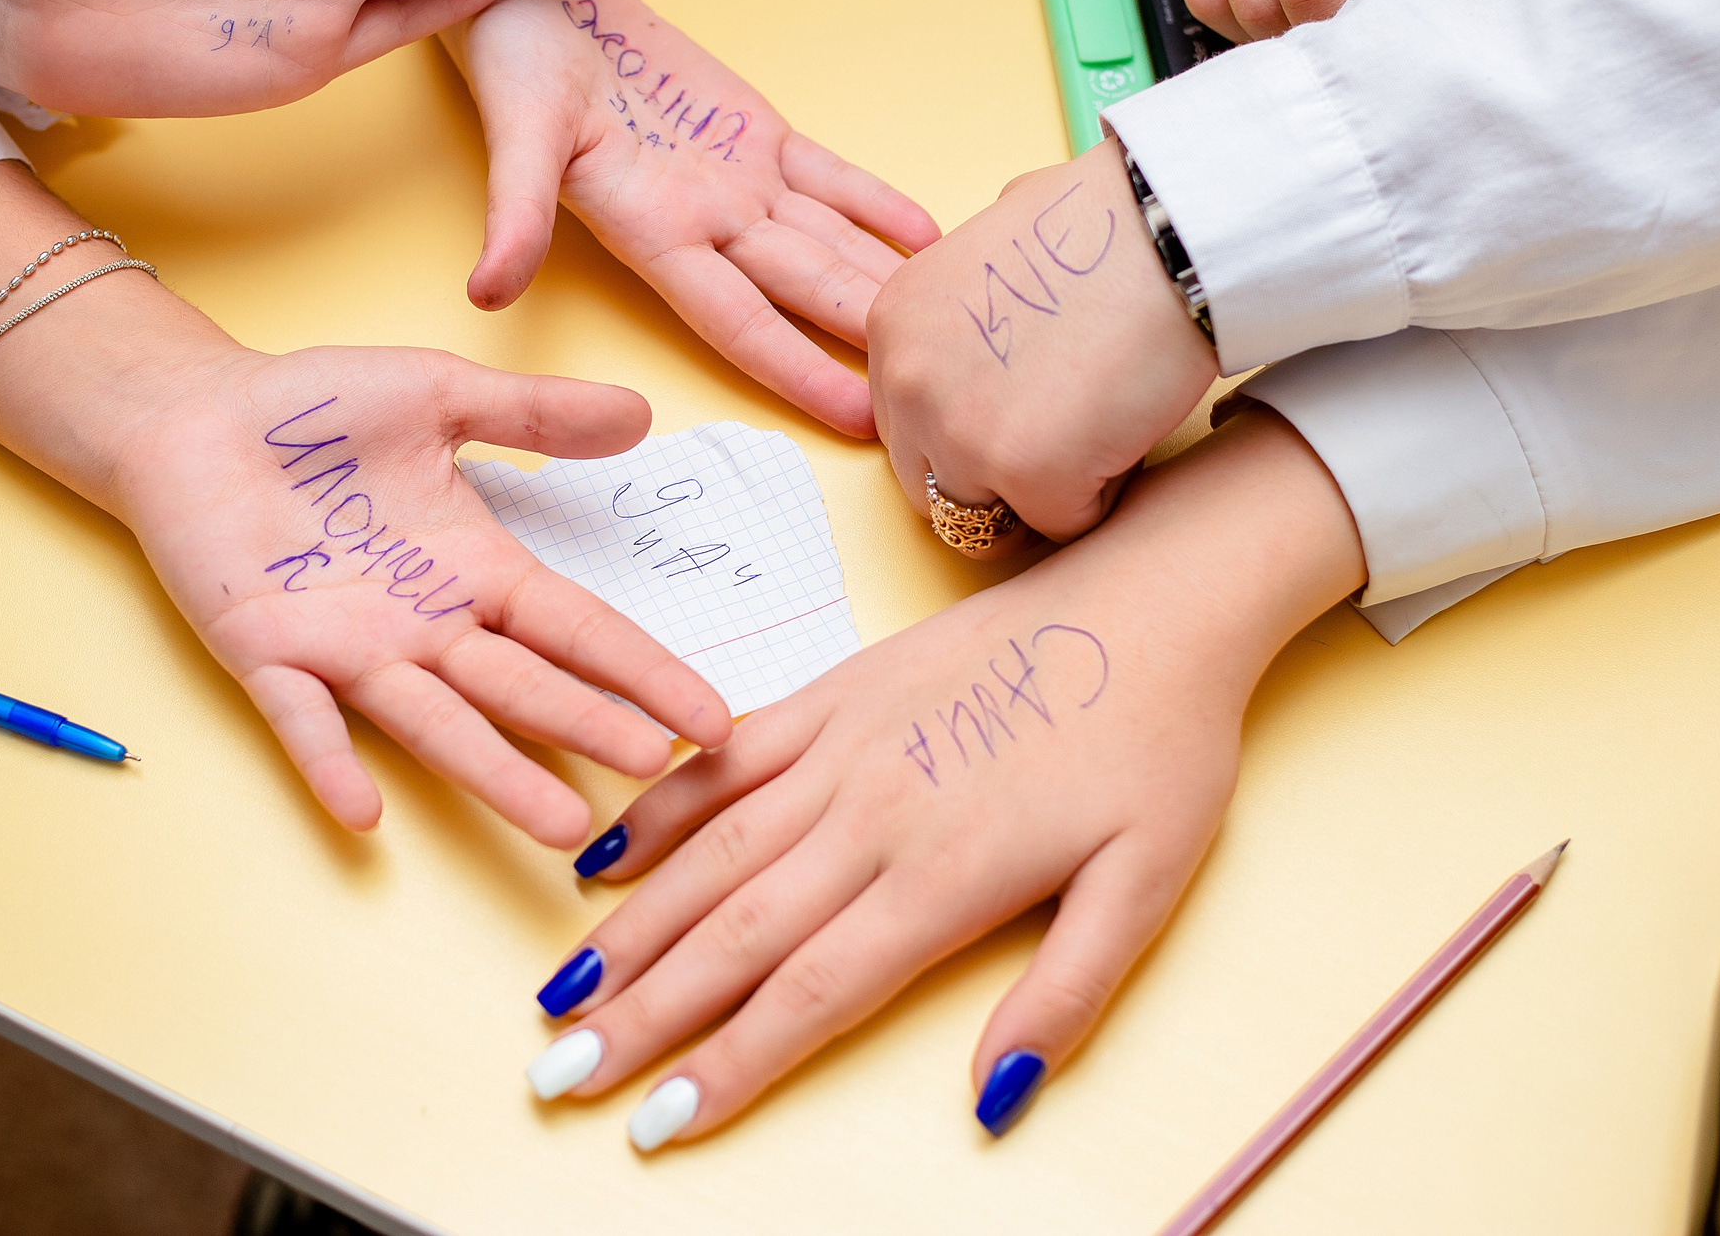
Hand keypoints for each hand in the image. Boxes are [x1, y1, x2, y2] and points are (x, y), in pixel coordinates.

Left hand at [110, 344, 735, 844]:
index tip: (708, 719)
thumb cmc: (317, 411)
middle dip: (585, 726)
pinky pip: (305, 720)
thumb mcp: (443, 397)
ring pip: (436, 722)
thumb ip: (537, 415)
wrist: (196, 417)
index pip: (577, 629)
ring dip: (494, 772)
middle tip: (649, 770)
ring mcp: (351, 651)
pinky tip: (367, 814)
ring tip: (557, 824)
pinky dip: (333, 764)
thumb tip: (643, 412)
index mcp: (476, 568)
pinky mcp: (268, 657)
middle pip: (521, 686)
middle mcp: (427, 626)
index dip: (641, 671)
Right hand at [448, 0, 940, 437]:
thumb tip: (486, 292)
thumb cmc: (516, 64)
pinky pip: (832, 178)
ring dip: (885, 284)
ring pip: (828, 243)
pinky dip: (879, 207)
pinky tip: (929, 239)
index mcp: (652, 233)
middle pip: (805, 293)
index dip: (801, 371)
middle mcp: (705, 220)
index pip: (742, 323)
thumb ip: (513, 214)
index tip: (858, 419)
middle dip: (867, 344)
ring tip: (951, 325)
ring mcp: (738, 179)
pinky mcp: (756, 132)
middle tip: (938, 388)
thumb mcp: (514, 135)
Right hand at [520, 410, 1363, 1145]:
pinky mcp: (839, 688)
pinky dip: (662, 806)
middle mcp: (874, 814)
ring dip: (631, 929)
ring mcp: (845, 745)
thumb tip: (992, 1099)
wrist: (1156, 596)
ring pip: (713, 853)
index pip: (811, 995)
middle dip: (642, 1015)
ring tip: (561, 990)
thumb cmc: (1162, 745)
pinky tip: (604, 855)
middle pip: (735, 936)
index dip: (728, 1064)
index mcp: (946, 875)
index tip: (657, 1122)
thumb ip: (1064, 996)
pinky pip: (729, 755)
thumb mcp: (1148, 886)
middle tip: (558, 1074)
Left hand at [866, 143, 1214, 550]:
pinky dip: (1100, 495)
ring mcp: (962, 437)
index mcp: (893, 329)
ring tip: (1092, 436)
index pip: (903, 426)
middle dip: (988, 479)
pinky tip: (1124, 432)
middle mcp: (909, 385)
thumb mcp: (991, 243)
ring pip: (983, 521)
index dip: (964, 432)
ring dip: (1037, 496)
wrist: (1167, 234)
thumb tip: (985, 318)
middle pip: (928, 487)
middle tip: (1056, 441)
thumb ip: (966, 300)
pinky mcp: (1029, 476)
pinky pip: (1061, 524)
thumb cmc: (1102, 223)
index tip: (1014, 415)